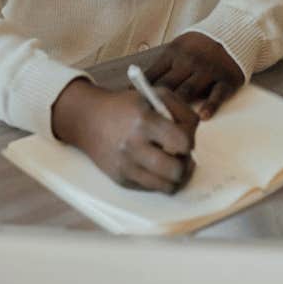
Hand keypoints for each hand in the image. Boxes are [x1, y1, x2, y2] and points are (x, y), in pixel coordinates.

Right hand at [51, 78, 197, 192]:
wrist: (88, 119)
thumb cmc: (126, 106)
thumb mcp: (154, 94)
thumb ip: (181, 109)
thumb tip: (194, 134)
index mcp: (144, 121)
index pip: (182, 142)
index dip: (189, 141)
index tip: (184, 138)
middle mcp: (133, 146)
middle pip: (177, 170)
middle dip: (185, 164)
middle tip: (181, 155)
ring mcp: (126, 166)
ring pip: (167, 186)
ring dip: (175, 176)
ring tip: (172, 163)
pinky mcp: (121, 179)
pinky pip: (152, 189)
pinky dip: (159, 180)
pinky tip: (154, 166)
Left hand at [145, 31, 244, 119]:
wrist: (232, 31)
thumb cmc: (199, 45)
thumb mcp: (178, 48)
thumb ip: (163, 67)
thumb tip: (137, 89)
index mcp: (173, 54)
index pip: (153, 75)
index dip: (140, 93)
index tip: (131, 108)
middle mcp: (189, 62)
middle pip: (168, 86)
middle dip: (156, 104)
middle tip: (146, 123)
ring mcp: (208, 70)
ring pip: (189, 91)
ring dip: (178, 107)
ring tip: (169, 125)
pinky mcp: (226, 79)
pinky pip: (217, 94)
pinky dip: (210, 105)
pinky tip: (203, 116)